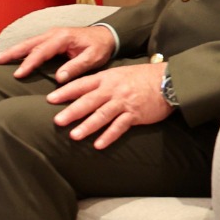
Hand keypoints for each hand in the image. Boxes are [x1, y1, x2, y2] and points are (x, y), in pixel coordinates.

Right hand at [0, 25, 115, 81]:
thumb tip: (58, 78)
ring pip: (28, 43)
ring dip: (12, 51)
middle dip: (11, 52)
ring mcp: (50, 34)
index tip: (18, 74)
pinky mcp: (50, 38)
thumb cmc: (100, 47)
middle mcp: (53, 34)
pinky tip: (11, 56)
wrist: (106, 35)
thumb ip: (76, 67)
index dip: (28, 63)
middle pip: (28, 44)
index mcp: (63, 37)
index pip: (41, 51)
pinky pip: (32, 44)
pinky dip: (20, 50)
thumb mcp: (92, 59)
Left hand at [48, 62, 171, 149]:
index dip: (65, 92)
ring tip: (74, 136)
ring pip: (102, 115)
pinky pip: (120, 127)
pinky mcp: (135, 114)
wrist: (169, 80)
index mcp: (106, 78)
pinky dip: (109, 136)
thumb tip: (82, 91)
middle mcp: (113, 90)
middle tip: (56, 121)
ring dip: (87, 126)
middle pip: (88, 101)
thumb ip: (101, 82)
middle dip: (71, 111)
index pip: (82, 84)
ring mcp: (124, 102)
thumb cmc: (142, 77)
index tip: (50, 99)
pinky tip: (98, 145)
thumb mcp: (118, 74)